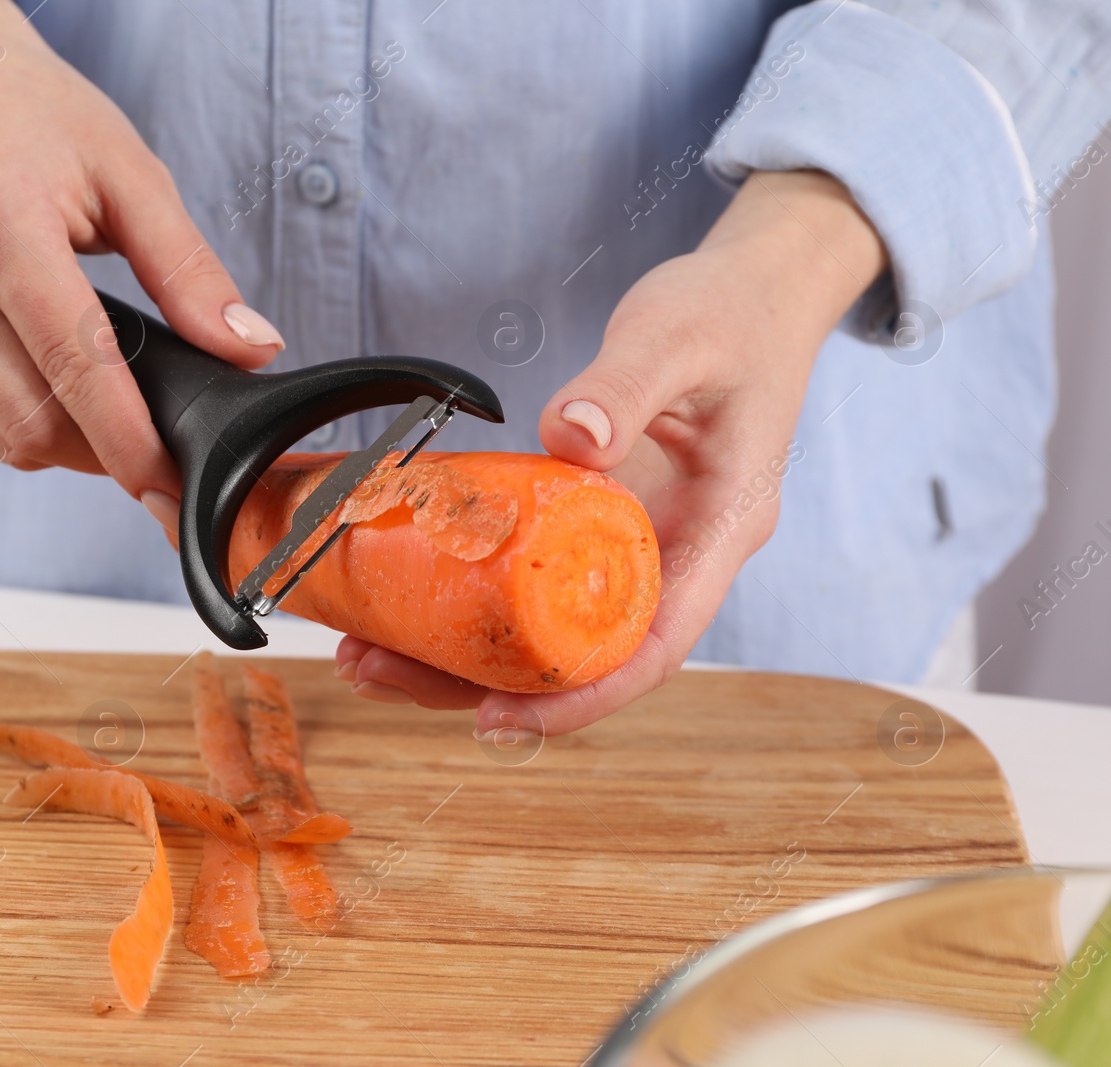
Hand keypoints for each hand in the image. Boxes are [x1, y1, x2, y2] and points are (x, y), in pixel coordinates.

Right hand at [0, 0, 283, 523]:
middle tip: (162, 452)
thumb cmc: (40, 120)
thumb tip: (250, 350)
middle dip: (104, 455)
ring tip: (122, 426)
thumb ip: (191, 271)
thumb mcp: (134, 175)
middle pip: (30, 420)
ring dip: (69, 451)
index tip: (172, 483)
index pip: (73, 363)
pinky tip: (72, 403)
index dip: (127, 439)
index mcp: (0, 223)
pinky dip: (31, 428)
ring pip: (1, 434)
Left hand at [336, 170, 887, 733]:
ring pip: (551, 628)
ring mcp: (637, 542)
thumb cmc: (733, 315)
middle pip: (584, 655)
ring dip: (461, 654)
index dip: (582, 696)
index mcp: (720, 529)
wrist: (752, 294)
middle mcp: (679, 554)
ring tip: (366, 655)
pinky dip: (473, 599)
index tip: (502, 722)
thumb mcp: (679, 338)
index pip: (655, 646)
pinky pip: (536, 581)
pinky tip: (406, 600)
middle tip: (379, 675)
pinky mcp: (597, 524)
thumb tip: (569, 438)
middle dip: (484, 684)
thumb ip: (625, 385)